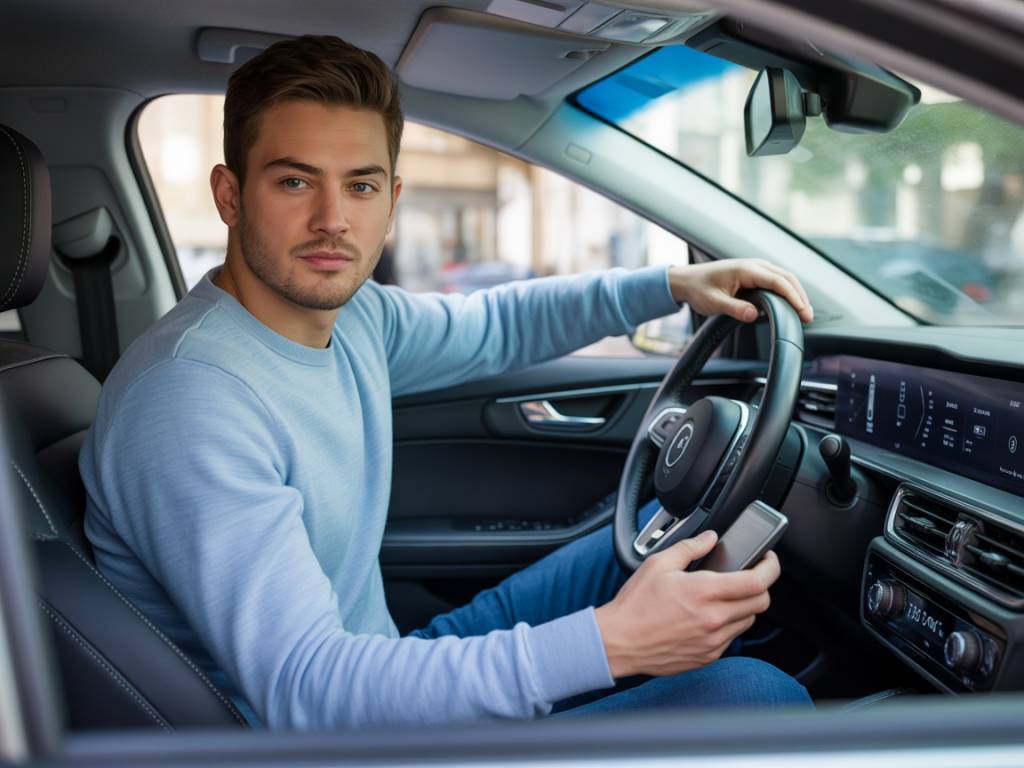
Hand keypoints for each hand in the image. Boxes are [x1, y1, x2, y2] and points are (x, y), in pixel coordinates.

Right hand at [593, 530, 779, 678]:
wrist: (620, 642)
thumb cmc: (635, 605)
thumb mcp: (659, 564)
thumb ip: (690, 548)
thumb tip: (710, 538)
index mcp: (704, 592)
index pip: (757, 581)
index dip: (770, 567)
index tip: (767, 559)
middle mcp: (714, 618)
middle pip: (761, 602)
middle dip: (760, 586)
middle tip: (748, 575)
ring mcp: (713, 640)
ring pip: (749, 620)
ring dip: (744, 606)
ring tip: (725, 596)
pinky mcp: (708, 656)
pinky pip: (732, 638)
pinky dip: (728, 624)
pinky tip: (709, 615)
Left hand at [668, 259, 813, 323]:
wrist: (686, 280)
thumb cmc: (698, 289)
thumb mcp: (713, 302)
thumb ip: (734, 309)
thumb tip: (754, 315)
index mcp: (746, 269)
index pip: (778, 281)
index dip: (793, 296)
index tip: (802, 311)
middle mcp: (753, 265)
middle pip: (787, 277)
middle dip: (800, 296)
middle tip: (808, 316)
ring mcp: (755, 267)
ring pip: (784, 277)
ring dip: (796, 292)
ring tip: (804, 311)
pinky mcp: (754, 273)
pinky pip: (776, 279)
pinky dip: (787, 290)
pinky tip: (791, 303)